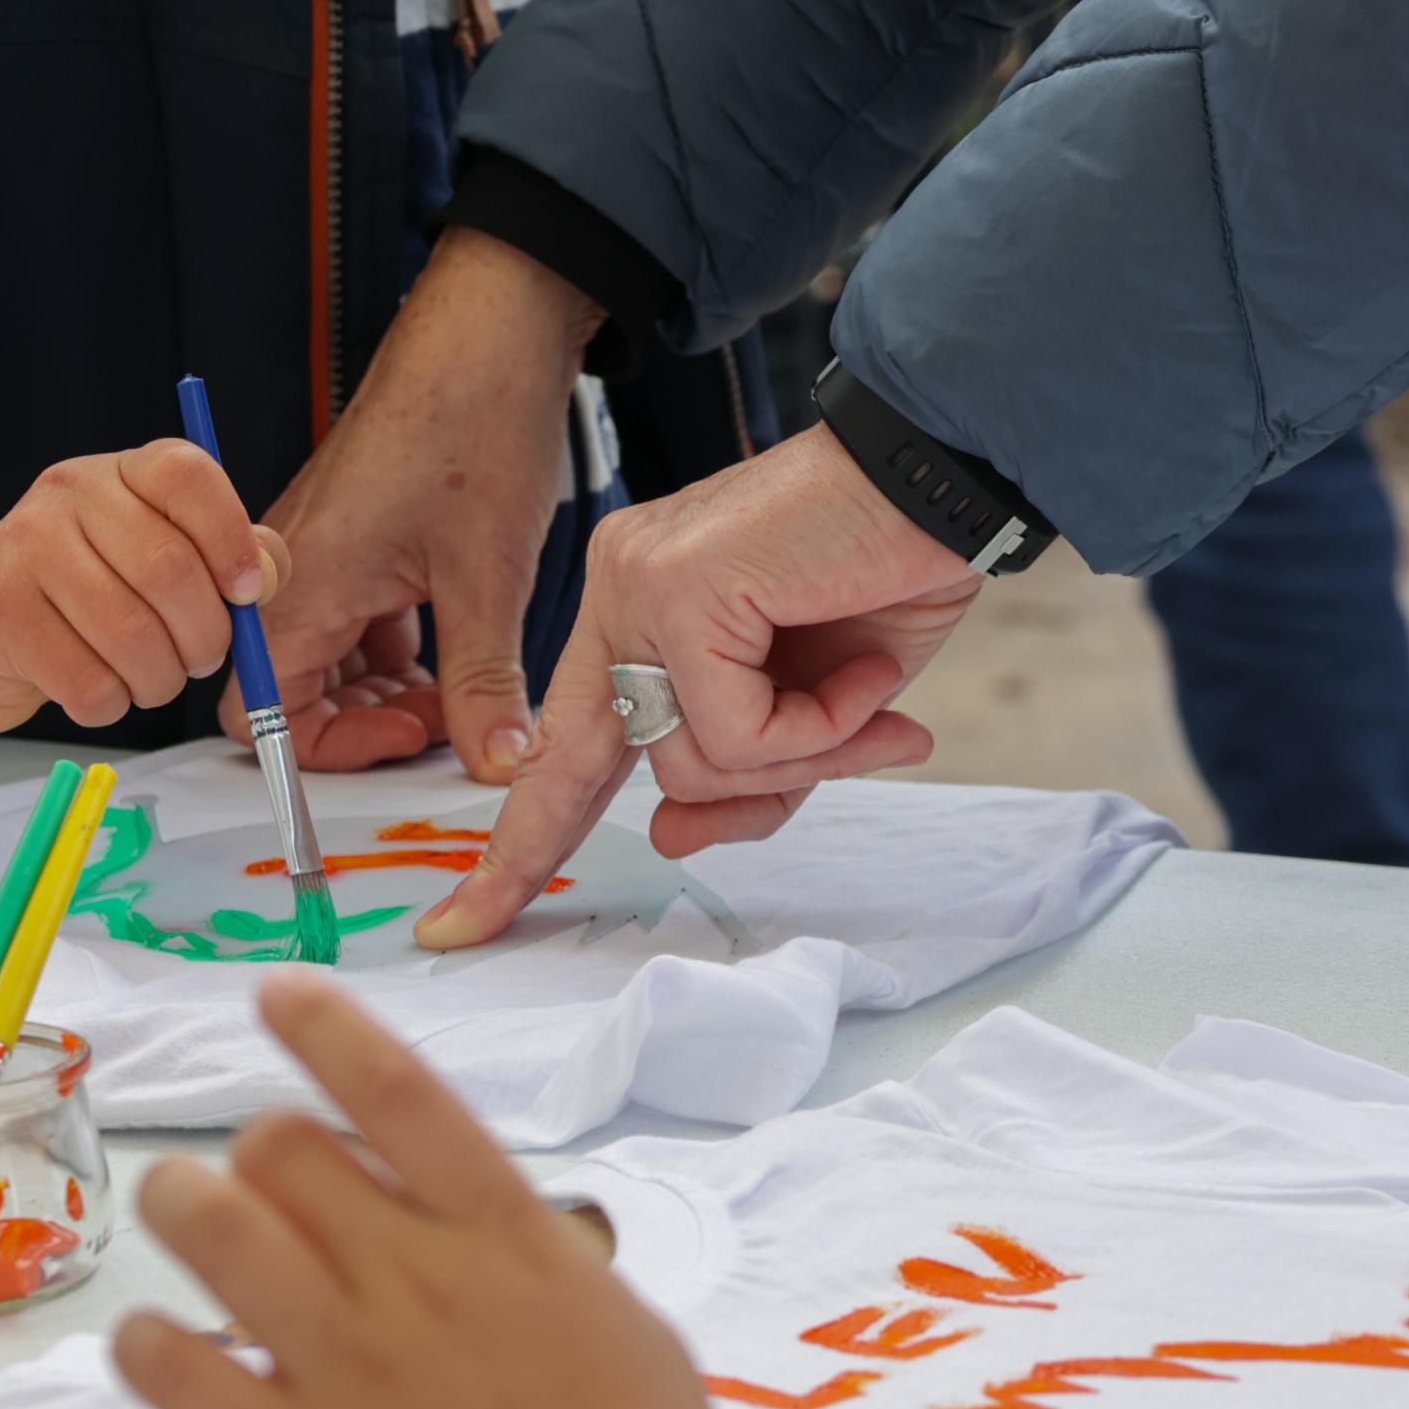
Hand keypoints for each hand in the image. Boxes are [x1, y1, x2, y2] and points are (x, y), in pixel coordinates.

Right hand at [0, 442, 285, 730]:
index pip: (188, 476)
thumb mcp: (159, 558)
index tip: (247, 594)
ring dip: (161, 680)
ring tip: (149, 677)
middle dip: (205, 637)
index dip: (232, 541)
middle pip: (171, 571)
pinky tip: (95, 688)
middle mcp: (69, 495)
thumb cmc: (83, 597)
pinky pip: (91, 684)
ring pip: (134, 638)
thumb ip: (231, 559)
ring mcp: (24, 549)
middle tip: (200, 658)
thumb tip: (267, 574)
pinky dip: (111, 705)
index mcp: (121, 473)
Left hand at [114, 973, 786, 1408]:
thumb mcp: (608, 1317)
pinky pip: (174, 1371)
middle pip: (281, 1148)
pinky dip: (146, 1342)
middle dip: (258, 1148)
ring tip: (184, 1212)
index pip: (398, 1091)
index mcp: (507, 1237)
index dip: (326, 1025)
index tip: (280, 994)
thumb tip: (454, 1203)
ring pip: (214, 1227)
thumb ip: (522, 1248)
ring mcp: (347, 1371)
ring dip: (183, 1203)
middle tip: (260, 1179)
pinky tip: (157, 1343)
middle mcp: (416, 1283)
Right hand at [225, 226, 602, 780]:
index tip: (408, 739)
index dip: (327, 746)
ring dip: (394, 689)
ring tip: (467, 688)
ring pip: (336, 657)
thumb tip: (497, 763)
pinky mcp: (358, 537)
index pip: (258, 710)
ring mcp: (325, 553)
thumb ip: (484, 684)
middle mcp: (294, 570)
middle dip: (369, 721)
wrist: (492, 329)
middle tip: (451, 721)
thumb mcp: (487, 577)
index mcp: (299, 582)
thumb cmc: (471, 424)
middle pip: (297, 689)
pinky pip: (362, 619)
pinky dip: (406, 648)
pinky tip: (463, 645)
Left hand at [415, 422, 979, 949]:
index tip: (464, 917)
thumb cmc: (888, 574)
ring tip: (870, 701)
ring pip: (685, 766)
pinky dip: (819, 727)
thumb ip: (747, 773)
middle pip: (571, 766)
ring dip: (800, 759)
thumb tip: (666, 838)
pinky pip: (737, 732)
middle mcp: (618, 592)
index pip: (567, 743)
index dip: (523, 837)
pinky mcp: (679, 593)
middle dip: (520, 855)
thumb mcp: (818, 710)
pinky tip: (867, 673)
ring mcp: (638, 588)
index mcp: (636, 612)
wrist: (947, 478)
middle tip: (460, 930)